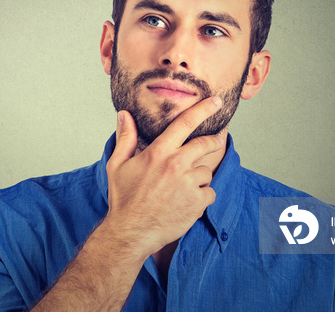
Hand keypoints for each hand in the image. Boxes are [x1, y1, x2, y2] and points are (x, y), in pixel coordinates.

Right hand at [104, 96, 224, 256]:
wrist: (131, 232)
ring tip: (181, 188)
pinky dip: (201, 197)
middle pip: (206, 144)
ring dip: (198, 178)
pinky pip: (209, 193)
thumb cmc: (123, 198)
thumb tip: (124, 115)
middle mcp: (176, 164)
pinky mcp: (197, 202)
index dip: (204, 109)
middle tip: (216, 140)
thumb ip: (125, 138)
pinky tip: (186, 202)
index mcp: (159, 152)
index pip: (185, 123)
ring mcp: (188, 184)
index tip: (216, 101)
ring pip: (205, 172)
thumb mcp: (118, 165)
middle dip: (214, 140)